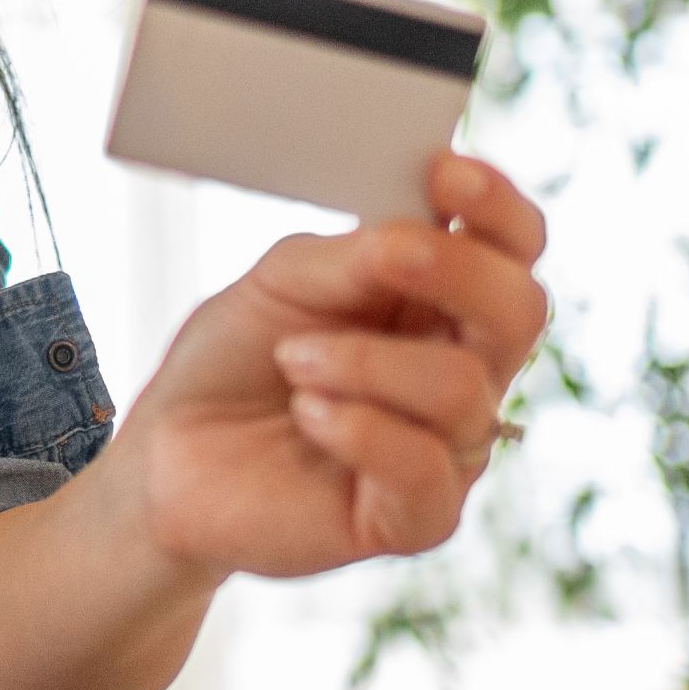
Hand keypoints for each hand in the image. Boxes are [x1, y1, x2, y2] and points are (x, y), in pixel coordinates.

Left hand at [109, 154, 547, 588]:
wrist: (169, 457)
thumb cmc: (234, 362)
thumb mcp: (283, 282)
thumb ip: (354, 258)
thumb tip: (418, 234)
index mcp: (439, 303)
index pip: (512, 249)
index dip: (496, 207)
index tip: (445, 173)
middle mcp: (461, 371)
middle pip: (520, 312)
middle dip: (457, 272)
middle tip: (386, 256)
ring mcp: (447, 448)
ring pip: (462, 388)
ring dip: (367, 361)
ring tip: (293, 359)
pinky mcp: (415, 517)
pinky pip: (422, 464)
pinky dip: (357, 426)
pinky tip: (306, 413)